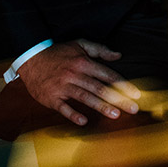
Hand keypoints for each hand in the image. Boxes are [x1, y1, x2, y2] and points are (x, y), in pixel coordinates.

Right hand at [18, 40, 140, 125]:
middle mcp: (74, 74)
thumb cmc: (58, 53)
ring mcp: (62, 87)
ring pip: (85, 98)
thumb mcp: (79, 44)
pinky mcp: (52, 98)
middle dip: (118, 99)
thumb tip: (118, 55)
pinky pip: (63, 108)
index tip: (136, 94)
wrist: (31, 59)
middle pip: (100, 88)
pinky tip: (84, 122)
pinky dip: (73, 114)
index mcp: (83, 62)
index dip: (123, 84)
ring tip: (115, 114)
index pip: (107, 75)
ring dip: (101, 106)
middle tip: (133, 109)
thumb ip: (99, 49)